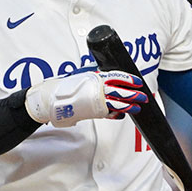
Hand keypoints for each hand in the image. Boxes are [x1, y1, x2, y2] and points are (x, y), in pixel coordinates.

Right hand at [25, 70, 146, 126]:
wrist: (49, 98)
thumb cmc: (63, 86)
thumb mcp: (80, 76)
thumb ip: (93, 77)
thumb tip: (105, 78)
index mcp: (94, 77)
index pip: (115, 76)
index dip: (127, 79)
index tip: (136, 81)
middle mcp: (95, 87)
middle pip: (118, 90)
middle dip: (132, 93)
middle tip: (142, 95)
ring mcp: (93, 99)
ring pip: (115, 102)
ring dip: (128, 104)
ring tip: (138, 106)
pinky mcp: (90, 111)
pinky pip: (107, 112)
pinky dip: (116, 113)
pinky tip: (123, 114)